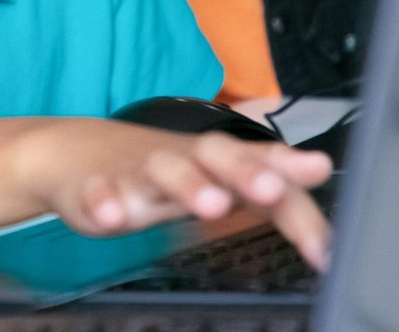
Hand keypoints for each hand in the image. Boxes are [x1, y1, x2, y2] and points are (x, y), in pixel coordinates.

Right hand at [13, 119, 333, 268]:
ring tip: (211, 205)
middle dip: (246, 172)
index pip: (264, 174)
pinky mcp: (96, 185)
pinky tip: (113, 216)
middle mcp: (183, 158)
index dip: (295, 208)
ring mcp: (138, 169)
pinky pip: (99, 192)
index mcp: (216, 159)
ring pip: (164, 171)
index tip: (323, 247)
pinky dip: (104, 200)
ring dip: (189, 184)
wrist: (75, 150)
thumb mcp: (214, 173)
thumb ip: (267, 176)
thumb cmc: (159, 168)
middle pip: (217, 156)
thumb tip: (321, 170)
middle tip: (271, 188)